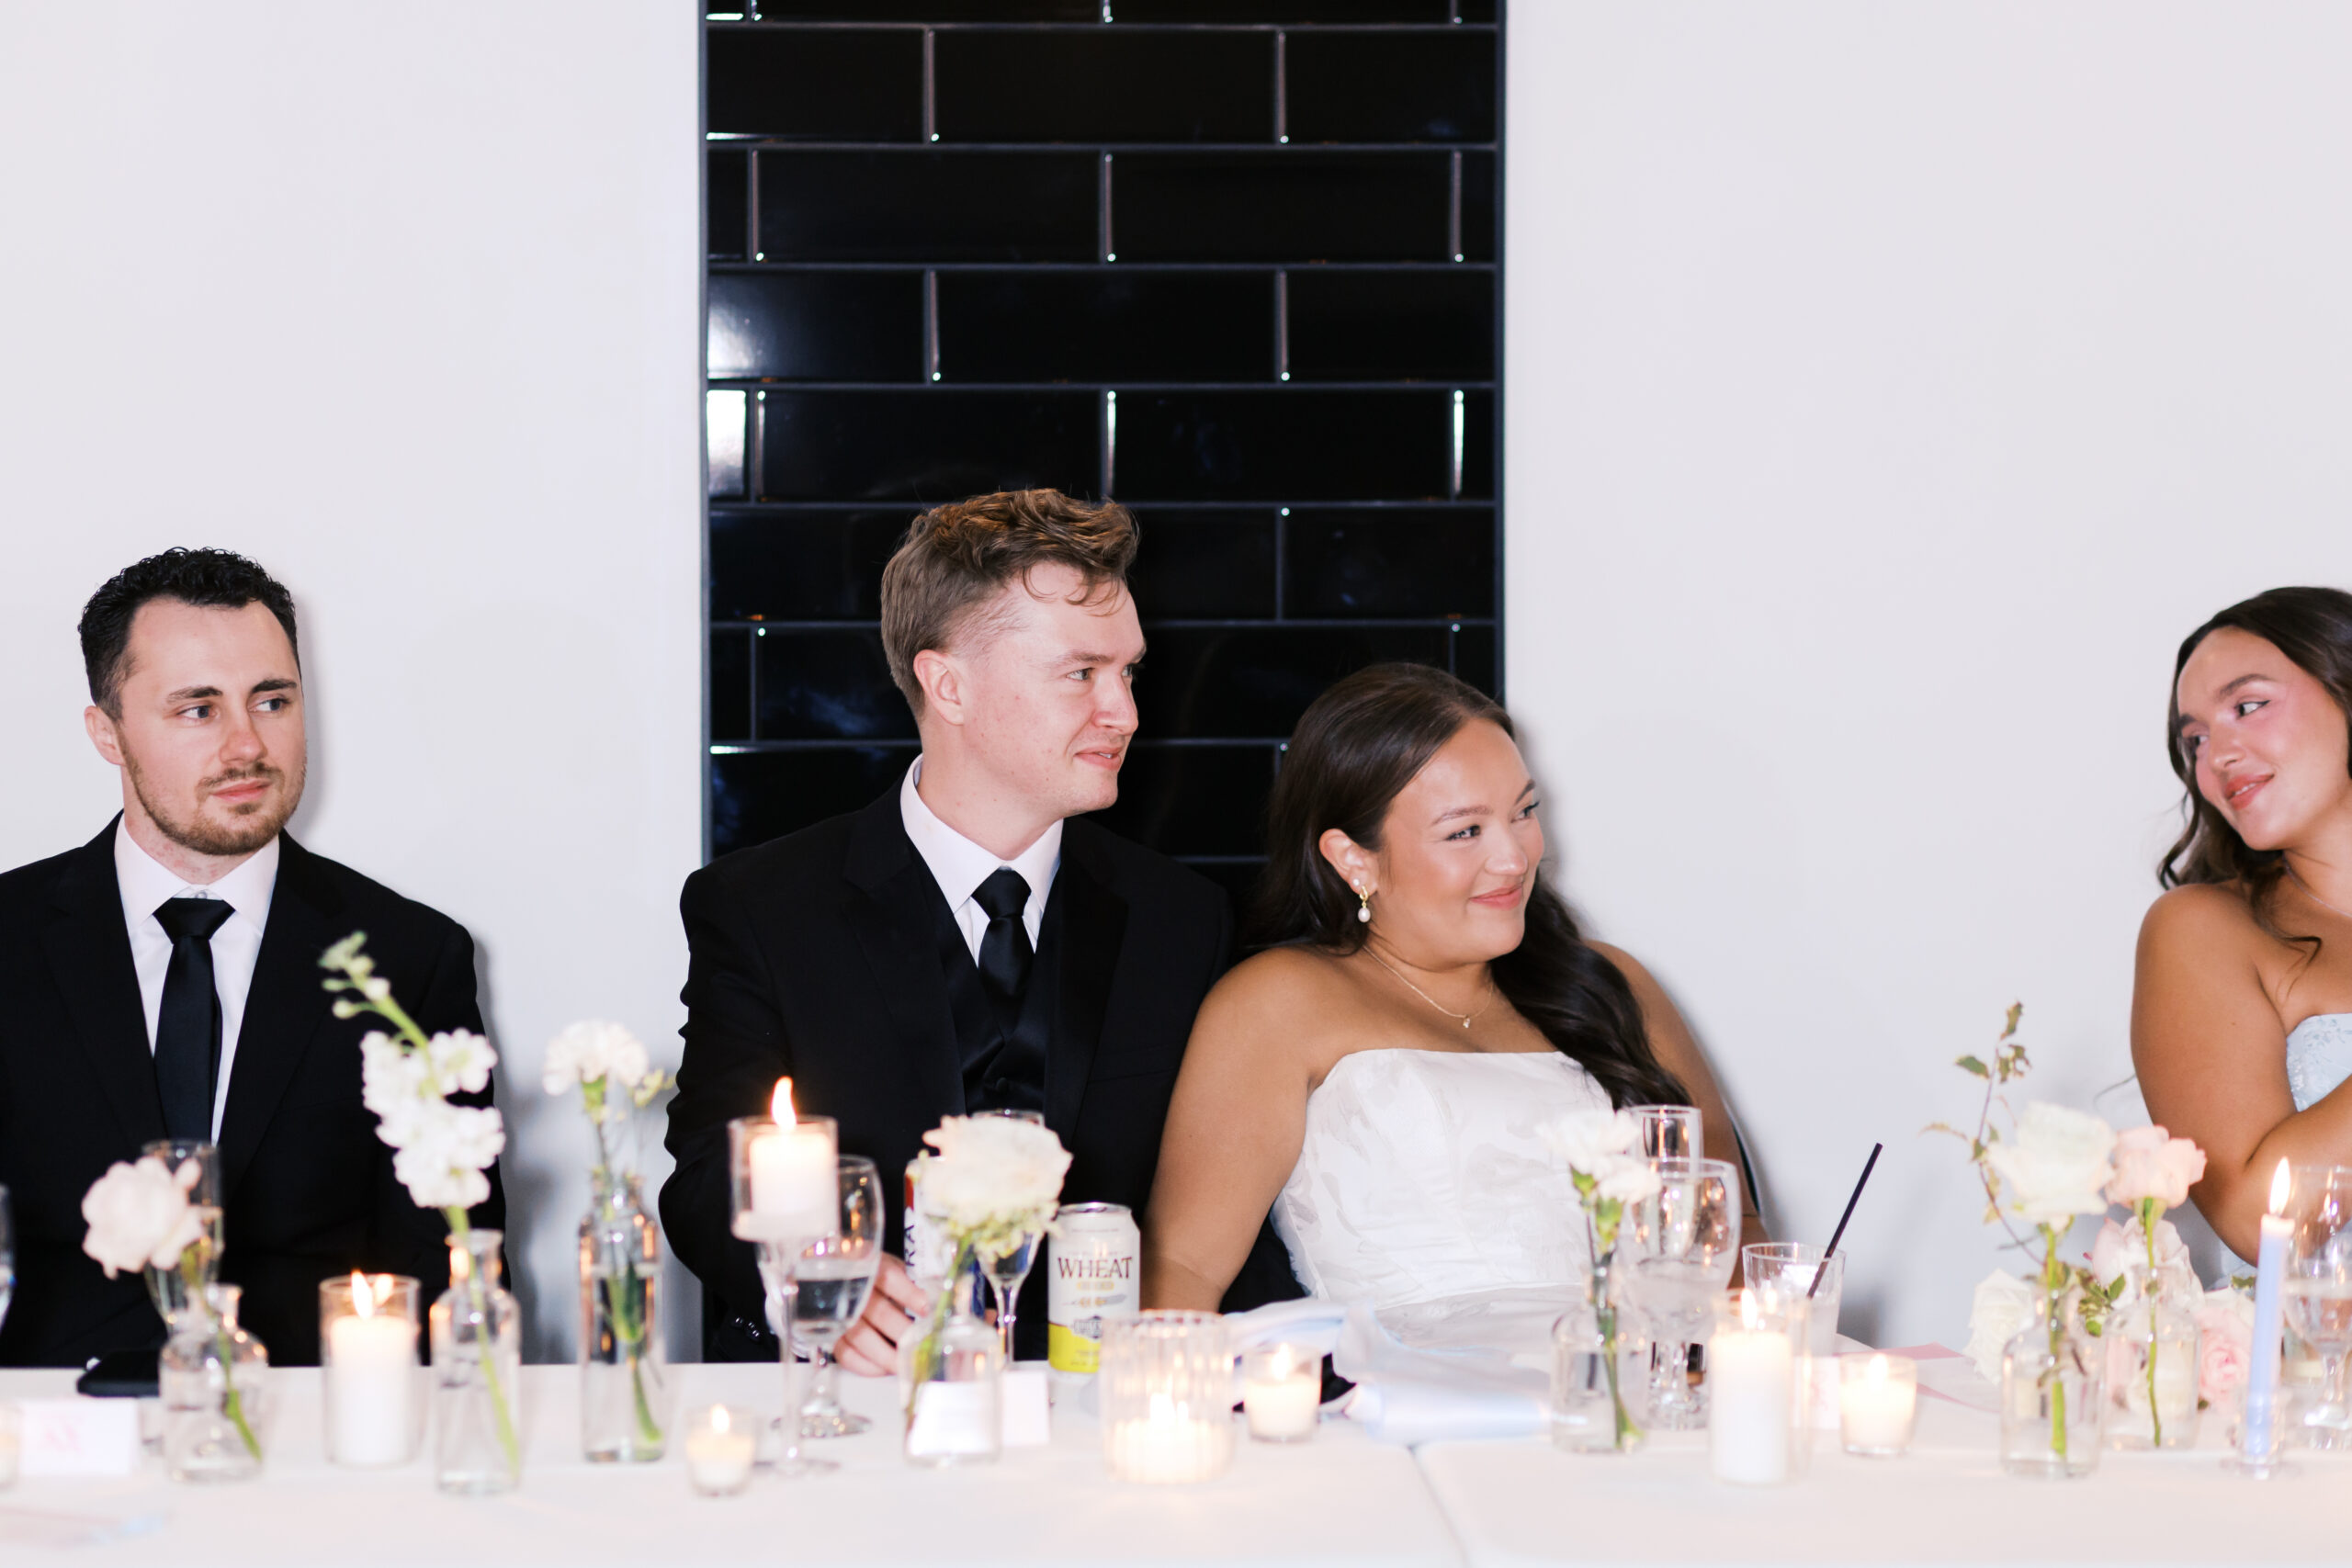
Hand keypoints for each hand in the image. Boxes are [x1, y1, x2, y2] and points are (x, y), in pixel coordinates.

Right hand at [837, 1253, 930, 1376]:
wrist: (835, 1272)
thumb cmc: (872, 1273)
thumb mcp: (891, 1266)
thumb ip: (911, 1280)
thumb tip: (939, 1299)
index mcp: (870, 1266)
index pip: (890, 1278)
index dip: (911, 1295)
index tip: (929, 1310)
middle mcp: (852, 1290)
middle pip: (880, 1313)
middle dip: (905, 1333)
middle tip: (923, 1345)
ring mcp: (839, 1314)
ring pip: (863, 1338)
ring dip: (888, 1355)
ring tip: (907, 1363)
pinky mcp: (831, 1334)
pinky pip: (846, 1354)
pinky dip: (866, 1365)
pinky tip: (883, 1368)